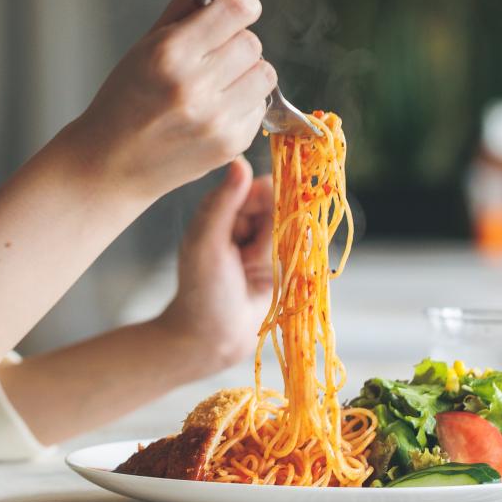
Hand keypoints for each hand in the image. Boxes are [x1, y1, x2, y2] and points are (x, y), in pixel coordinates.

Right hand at [66, 0, 275, 200]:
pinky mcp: (230, 144)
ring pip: (265, 73)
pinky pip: (261, 105)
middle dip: (235, 44)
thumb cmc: (127, 94)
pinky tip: (212, 111)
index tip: (228, 14)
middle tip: (206, 59)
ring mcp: (215, 120)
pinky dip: (243, 103)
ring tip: (212, 85)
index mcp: (170, 53)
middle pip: (253, 42)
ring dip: (245, 73)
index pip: (239, 9)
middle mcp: (194, 86)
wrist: (109, 163)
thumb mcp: (151, 39)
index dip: (239, 6)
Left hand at [154, 158, 275, 372]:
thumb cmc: (201, 291)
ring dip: (281, 248)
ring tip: (254, 270)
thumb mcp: (208, 243)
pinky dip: (295, 259)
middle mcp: (244, 225)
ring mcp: (263, 247)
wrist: (210, 340)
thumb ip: (225, 203)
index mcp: (222, 212)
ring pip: (291, 229)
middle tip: (253, 254)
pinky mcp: (279, 267)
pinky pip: (299, 251)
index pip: (256, 187)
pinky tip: (275, 275)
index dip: (269, 195)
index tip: (274, 208)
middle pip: (278, 206)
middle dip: (276, 226)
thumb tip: (240, 161)